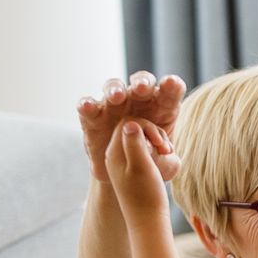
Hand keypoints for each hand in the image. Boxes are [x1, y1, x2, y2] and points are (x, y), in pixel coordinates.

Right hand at [79, 71, 183, 186]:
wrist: (123, 174)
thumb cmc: (150, 163)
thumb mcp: (165, 165)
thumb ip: (169, 160)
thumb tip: (165, 154)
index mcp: (161, 107)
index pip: (170, 92)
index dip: (171, 86)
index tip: (172, 84)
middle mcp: (138, 100)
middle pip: (141, 83)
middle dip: (142, 83)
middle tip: (142, 88)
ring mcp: (114, 106)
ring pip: (113, 88)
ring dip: (115, 90)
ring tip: (116, 96)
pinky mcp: (93, 116)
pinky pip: (88, 106)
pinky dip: (86, 104)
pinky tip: (87, 106)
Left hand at [105, 118, 178, 230]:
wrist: (148, 223)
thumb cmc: (146, 196)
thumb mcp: (141, 167)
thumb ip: (134, 143)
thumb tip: (130, 122)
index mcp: (114, 153)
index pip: (127, 123)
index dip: (147, 126)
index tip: (160, 143)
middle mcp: (115, 156)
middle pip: (133, 129)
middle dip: (153, 133)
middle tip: (167, 149)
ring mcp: (124, 163)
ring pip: (140, 139)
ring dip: (157, 141)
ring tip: (168, 154)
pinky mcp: (134, 169)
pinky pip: (144, 149)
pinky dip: (156, 151)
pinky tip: (165, 159)